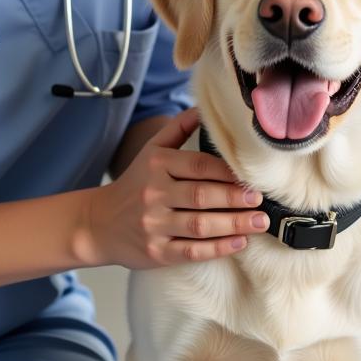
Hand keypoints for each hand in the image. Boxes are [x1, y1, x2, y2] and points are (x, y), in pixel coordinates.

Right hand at [85, 107, 268, 267]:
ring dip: (234, 225)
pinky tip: (239, 242)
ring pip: (200, 226)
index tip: (251, 177)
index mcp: (157, 165)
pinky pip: (191, 251)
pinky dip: (217, 248)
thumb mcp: (151, 151)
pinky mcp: (156, 252)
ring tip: (260, 221)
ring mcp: (154, 225)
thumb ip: (177, 129)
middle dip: (235, 198)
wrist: (100, 223)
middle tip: (260, 198)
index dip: (227, 172)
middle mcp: (155, 194)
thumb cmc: (135, 183)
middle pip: (202, 197)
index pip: (198, 166)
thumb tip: (203, 107)